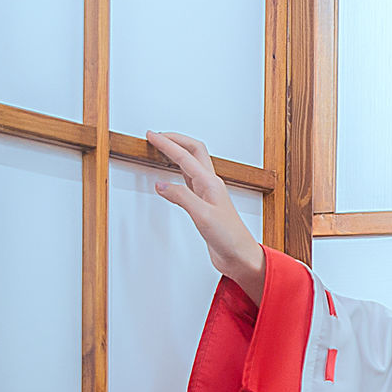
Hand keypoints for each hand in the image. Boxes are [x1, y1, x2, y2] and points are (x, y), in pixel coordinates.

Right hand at [146, 131, 265, 299]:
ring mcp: (207, 193)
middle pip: (193, 151)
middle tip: (156, 136)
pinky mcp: (204, 204)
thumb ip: (182, 197)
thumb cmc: (229, 238)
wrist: (239, 256)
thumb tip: (161, 184)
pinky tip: (172, 175)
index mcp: (210, 183)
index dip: (166, 144)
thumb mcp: (203, 216)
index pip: (184, 156)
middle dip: (175, 140)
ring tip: (162, 148)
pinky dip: (178, 171)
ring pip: (192, 164)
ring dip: (178, 152)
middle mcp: (210, 184)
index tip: (151, 136)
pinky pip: (189, 179)